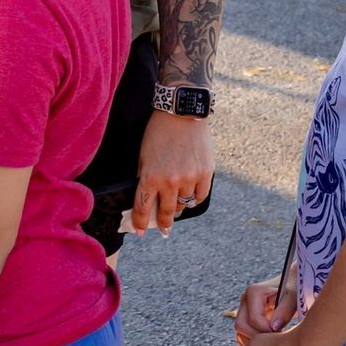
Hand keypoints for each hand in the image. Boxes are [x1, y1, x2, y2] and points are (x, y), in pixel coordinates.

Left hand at [131, 109, 214, 236]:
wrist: (182, 113)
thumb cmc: (158, 132)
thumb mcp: (143, 155)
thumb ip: (145, 177)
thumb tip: (146, 198)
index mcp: (150, 177)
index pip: (143, 208)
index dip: (140, 222)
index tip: (140, 231)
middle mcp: (170, 182)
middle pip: (166, 212)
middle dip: (163, 224)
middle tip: (163, 230)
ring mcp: (190, 179)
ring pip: (184, 204)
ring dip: (179, 206)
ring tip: (176, 204)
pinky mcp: (205, 174)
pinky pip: (199, 196)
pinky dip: (194, 198)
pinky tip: (189, 196)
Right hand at [234, 274, 298, 345]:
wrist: (294, 284)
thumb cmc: (295, 288)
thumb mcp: (294, 297)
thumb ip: (284, 310)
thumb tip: (274, 327)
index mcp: (253, 292)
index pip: (254, 319)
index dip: (267, 330)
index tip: (282, 332)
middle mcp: (245, 300)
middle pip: (241, 326)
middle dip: (258, 336)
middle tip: (277, 339)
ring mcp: (244, 309)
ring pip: (240, 332)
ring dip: (255, 340)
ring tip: (274, 340)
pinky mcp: (246, 318)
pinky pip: (242, 335)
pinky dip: (253, 342)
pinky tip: (268, 342)